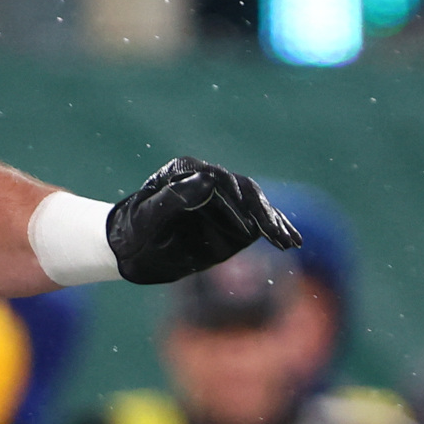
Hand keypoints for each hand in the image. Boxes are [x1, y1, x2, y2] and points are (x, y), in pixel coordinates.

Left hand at [107, 158, 301, 284]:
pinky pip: (257, 221)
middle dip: (263, 213)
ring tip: (290, 242)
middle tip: (276, 234)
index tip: (249, 225)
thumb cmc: (134, 233)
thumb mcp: (147, 219)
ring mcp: (223, 200)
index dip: (237, 201)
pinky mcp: (231, 218)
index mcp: (188, 172)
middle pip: (245, 191)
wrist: (132, 251)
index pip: (220, 181)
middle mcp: (209, 180)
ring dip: (275, 222)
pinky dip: (275, 229)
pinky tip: (291, 242)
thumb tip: (209, 180)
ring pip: (256, 205)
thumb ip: (174, 199)